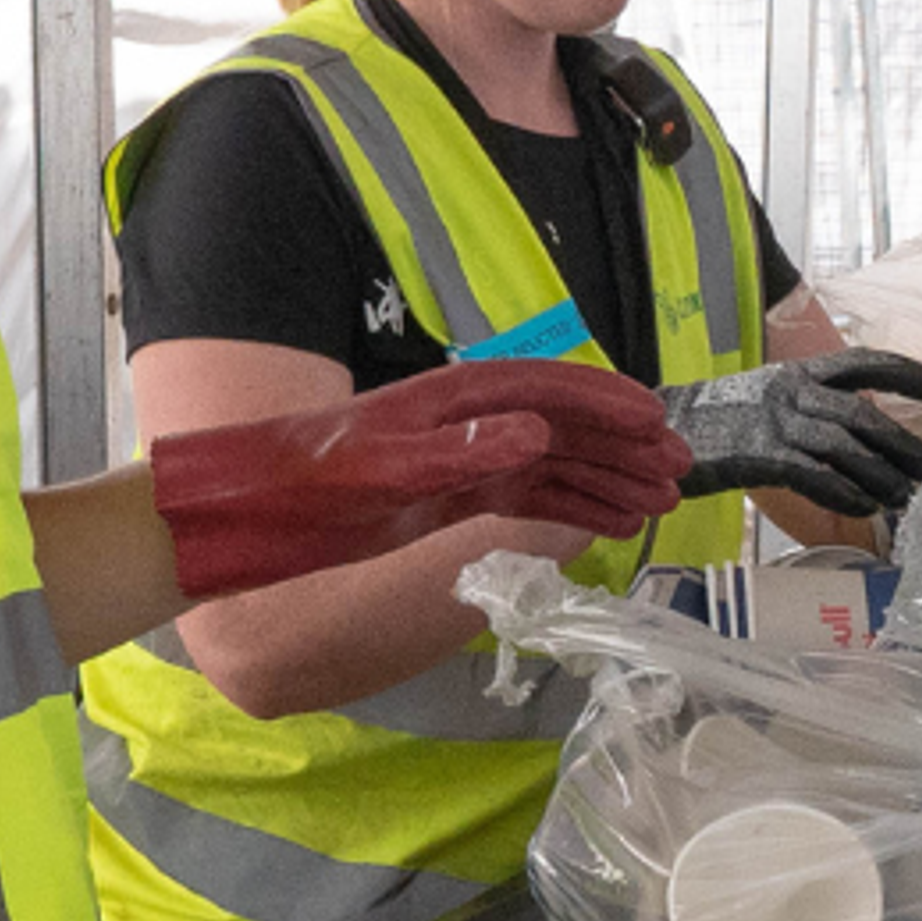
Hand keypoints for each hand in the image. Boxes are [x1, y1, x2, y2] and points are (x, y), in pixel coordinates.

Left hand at [149, 357, 689, 596]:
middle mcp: (463, 424)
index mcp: (452, 401)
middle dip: (623, 445)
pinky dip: (571, 507)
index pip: (548, 391)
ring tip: (658, 501)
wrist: (242, 528)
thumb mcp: (380, 473)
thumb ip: (460, 454)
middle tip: (679, 469)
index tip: (657, 422)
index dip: (607, 403)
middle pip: (562, 426)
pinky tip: (606, 523)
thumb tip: (538, 435)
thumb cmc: (301, 493)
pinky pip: (526, 496)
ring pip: (551, 464)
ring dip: (605, 480)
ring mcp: (457, 461)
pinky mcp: (446, 497)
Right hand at [665, 349, 921, 517]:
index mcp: (795, 372)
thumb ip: (809, 410)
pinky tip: (864, 509)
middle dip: (902, 443)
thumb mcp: (766, 400)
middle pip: (862, 413)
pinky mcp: (757, 454)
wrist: (652, 430)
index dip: (903, 372)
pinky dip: (843, 493)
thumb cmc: (713, 423)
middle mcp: (789, 391)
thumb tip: (857, 438)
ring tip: (903, 498)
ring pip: (845, 447)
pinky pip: (812, 474)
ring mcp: (773, 421)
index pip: (861, 362)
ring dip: (881, 476)